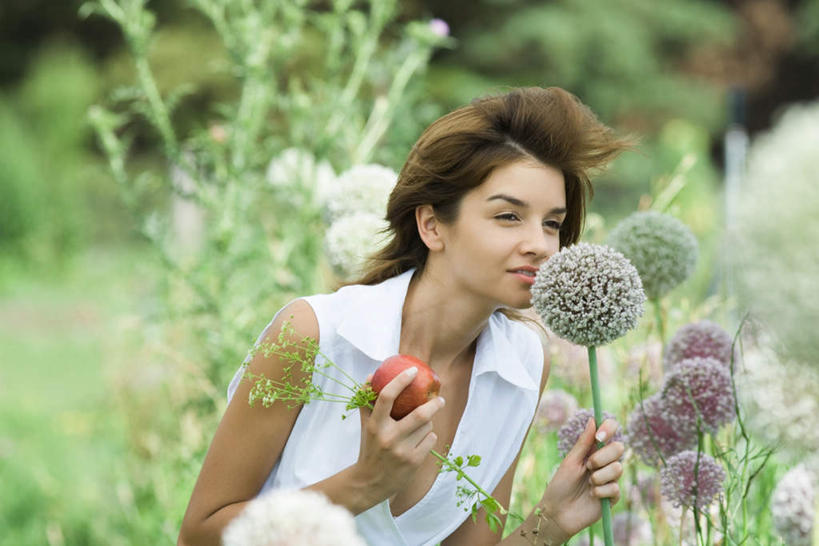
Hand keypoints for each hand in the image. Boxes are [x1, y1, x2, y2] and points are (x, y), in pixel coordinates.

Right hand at [352, 367, 444, 503]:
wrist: (369, 483)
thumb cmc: (369, 448)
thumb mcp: (366, 426)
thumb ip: (367, 401)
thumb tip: (370, 376)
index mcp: (375, 425)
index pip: (387, 397)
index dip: (401, 381)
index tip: (413, 370)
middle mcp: (389, 437)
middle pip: (420, 414)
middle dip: (434, 404)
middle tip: (439, 398)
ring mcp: (402, 451)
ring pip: (427, 427)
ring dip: (429, 423)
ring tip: (423, 425)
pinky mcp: (414, 462)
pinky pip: (430, 440)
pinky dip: (429, 436)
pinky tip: (421, 440)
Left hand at [540, 418, 624, 540]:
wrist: (558, 512)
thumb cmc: (560, 485)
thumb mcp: (570, 461)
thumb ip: (583, 442)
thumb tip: (593, 419)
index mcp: (593, 450)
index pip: (610, 432)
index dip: (609, 428)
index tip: (599, 435)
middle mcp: (604, 462)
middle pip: (619, 448)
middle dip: (602, 457)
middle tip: (588, 466)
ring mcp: (610, 479)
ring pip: (618, 468)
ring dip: (599, 476)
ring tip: (588, 484)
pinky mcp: (613, 496)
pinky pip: (615, 488)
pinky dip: (600, 491)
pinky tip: (592, 496)